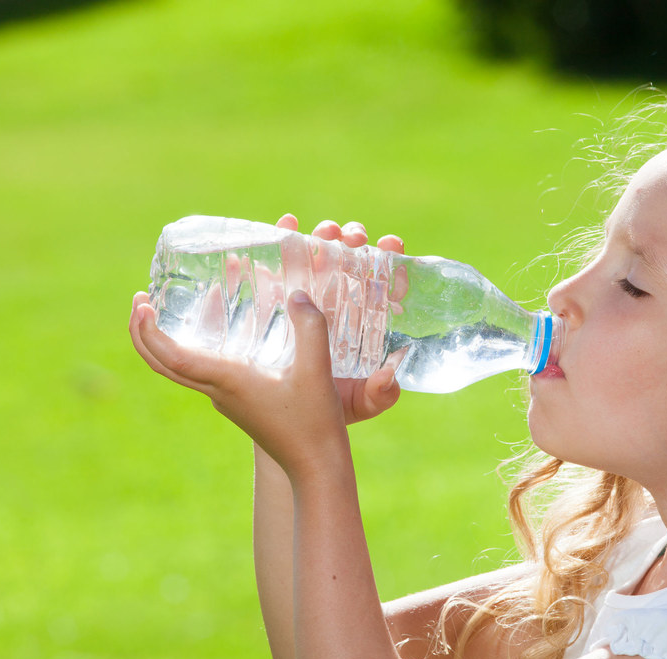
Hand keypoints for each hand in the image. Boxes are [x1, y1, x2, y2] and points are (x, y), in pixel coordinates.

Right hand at [277, 214, 404, 425]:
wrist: (288, 424)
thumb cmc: (330, 410)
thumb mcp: (360, 404)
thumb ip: (379, 394)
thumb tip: (388, 376)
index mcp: (364, 322)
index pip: (381, 283)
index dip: (389, 260)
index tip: (392, 244)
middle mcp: (337, 304)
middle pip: (349, 261)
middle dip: (352, 240)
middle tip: (352, 238)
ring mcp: (305, 299)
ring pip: (316, 257)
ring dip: (320, 236)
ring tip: (323, 232)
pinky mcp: (274, 301)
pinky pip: (276, 267)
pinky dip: (278, 241)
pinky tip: (282, 226)